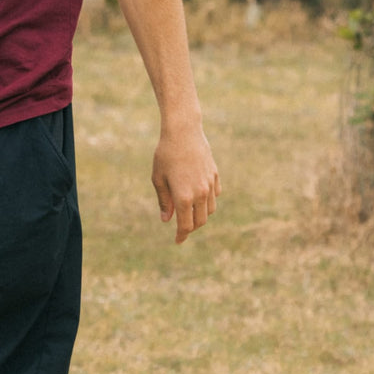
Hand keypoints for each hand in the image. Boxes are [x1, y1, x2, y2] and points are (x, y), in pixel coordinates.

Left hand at [152, 123, 220, 243]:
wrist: (183, 132)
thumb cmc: (165, 155)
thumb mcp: (158, 179)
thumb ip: (164, 201)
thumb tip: (167, 219)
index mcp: (184, 197)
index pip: (186, 226)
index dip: (181, 235)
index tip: (177, 241)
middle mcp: (200, 193)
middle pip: (200, 221)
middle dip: (191, 227)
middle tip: (181, 227)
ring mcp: (209, 184)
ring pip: (210, 210)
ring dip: (201, 215)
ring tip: (189, 212)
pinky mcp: (215, 175)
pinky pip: (215, 195)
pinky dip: (208, 200)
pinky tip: (198, 197)